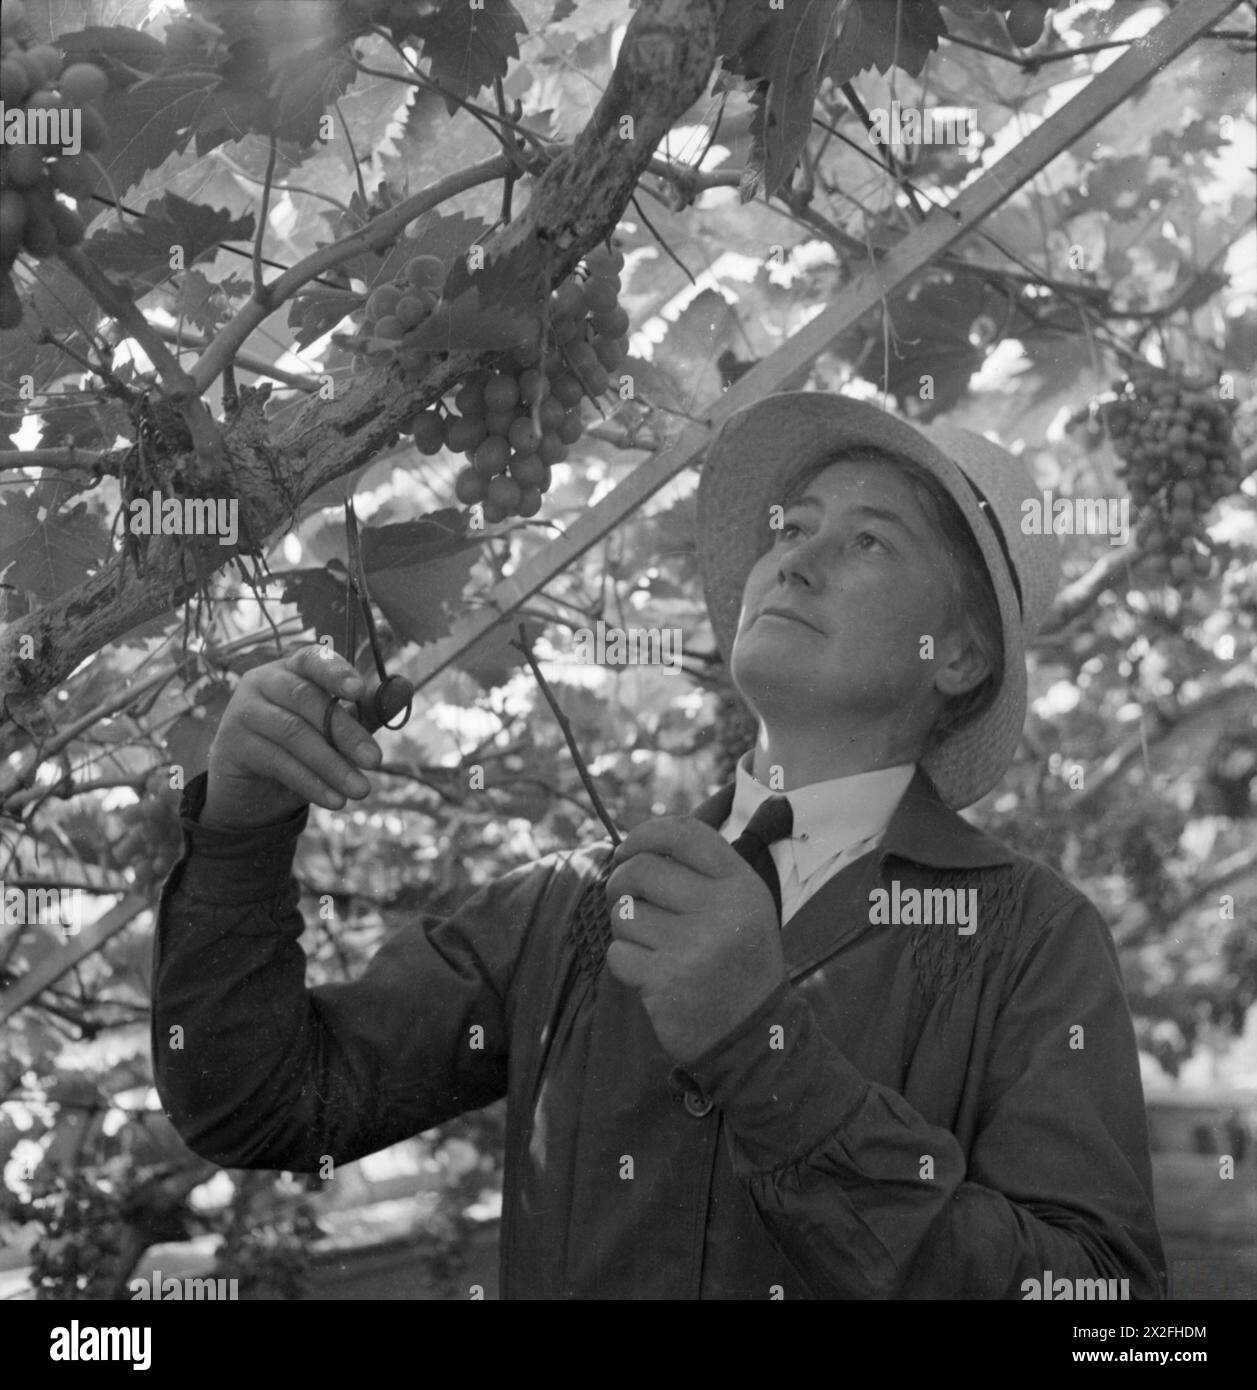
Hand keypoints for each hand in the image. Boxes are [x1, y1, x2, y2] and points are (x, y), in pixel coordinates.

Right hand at [201, 645, 383, 829]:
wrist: (251, 788)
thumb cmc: (301, 748)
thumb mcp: (336, 730)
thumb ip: (367, 710)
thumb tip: (406, 687)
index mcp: (291, 668)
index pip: (312, 659)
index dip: (336, 672)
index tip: (360, 691)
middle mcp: (262, 682)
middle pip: (306, 700)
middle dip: (346, 732)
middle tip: (376, 761)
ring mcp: (243, 711)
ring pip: (294, 734)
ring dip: (332, 765)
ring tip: (362, 790)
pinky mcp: (232, 744)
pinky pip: (278, 762)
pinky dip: (311, 783)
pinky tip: (335, 801)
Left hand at [604, 817, 786, 1063]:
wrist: (751, 1032)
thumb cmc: (737, 958)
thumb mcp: (743, 904)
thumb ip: (702, 869)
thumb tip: (637, 844)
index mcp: (741, 884)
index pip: (684, 833)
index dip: (644, 834)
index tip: (627, 849)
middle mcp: (720, 910)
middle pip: (641, 869)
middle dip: (620, 881)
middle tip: (625, 898)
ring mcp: (692, 946)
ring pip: (624, 913)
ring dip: (626, 926)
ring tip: (650, 942)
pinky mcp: (665, 980)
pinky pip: (617, 952)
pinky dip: (626, 961)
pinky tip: (651, 972)